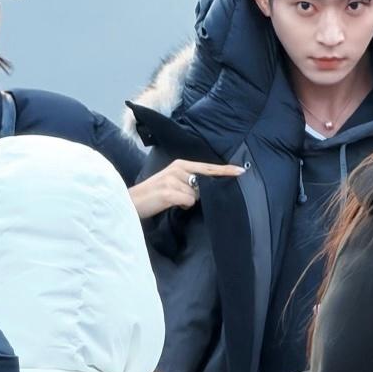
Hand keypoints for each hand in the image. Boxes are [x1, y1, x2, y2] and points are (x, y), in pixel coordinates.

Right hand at [129, 160, 244, 220]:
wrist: (132, 202)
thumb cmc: (153, 196)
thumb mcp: (171, 184)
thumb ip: (188, 183)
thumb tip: (203, 191)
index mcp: (180, 165)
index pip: (207, 167)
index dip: (225, 170)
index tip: (241, 171)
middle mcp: (178, 168)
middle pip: (204, 181)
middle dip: (209, 187)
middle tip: (213, 185)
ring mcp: (173, 179)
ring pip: (196, 195)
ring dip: (187, 202)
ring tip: (172, 201)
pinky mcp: (169, 191)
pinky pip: (188, 201)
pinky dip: (182, 206)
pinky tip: (170, 205)